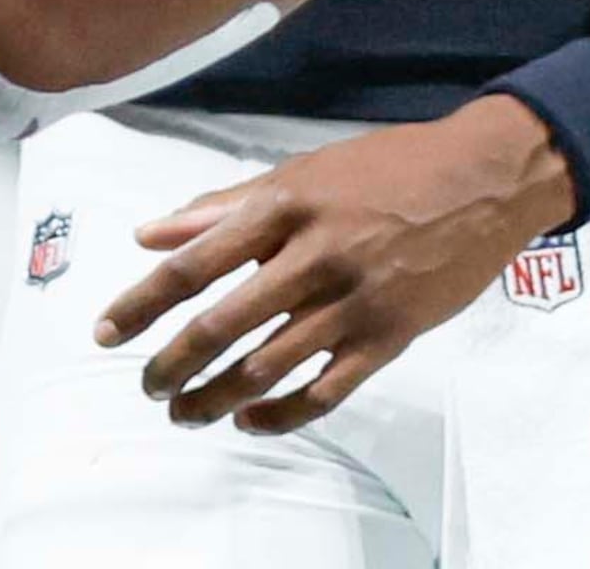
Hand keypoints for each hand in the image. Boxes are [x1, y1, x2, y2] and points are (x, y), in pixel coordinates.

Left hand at [89, 95, 576, 432]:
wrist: (484, 178)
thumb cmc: (386, 169)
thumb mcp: (302, 171)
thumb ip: (223, 205)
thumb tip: (150, 233)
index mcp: (285, 205)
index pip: (194, 263)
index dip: (141, 302)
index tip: (105, 333)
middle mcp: (314, 255)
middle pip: (222, 324)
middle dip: (172, 365)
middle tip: (148, 386)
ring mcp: (354, 301)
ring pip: (266, 367)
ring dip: (213, 398)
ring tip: (184, 413)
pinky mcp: (390, 338)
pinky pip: (325, 392)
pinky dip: (280, 413)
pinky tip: (248, 420)